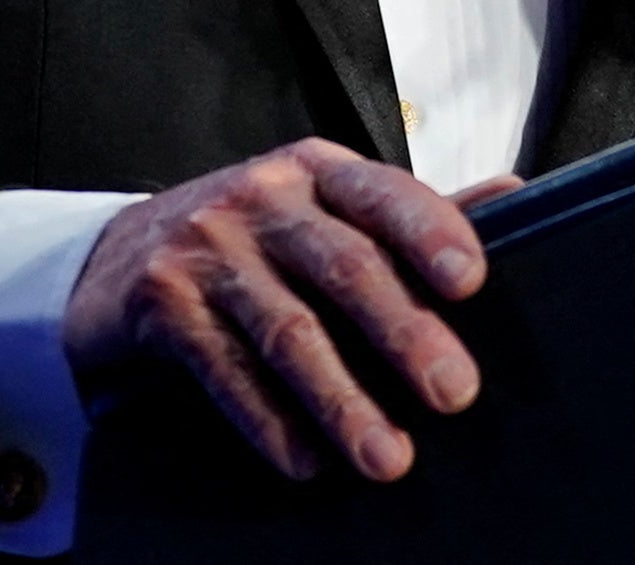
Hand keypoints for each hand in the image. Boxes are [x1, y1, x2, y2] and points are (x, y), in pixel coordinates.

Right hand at [60, 137, 521, 481]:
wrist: (117, 259)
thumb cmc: (252, 239)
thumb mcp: (324, 208)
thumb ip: (412, 212)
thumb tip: (517, 195)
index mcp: (316, 172)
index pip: (383, 194)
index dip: (429, 232)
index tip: (472, 282)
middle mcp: (262, 198)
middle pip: (343, 266)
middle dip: (402, 332)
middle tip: (455, 393)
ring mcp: (207, 248)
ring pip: (287, 329)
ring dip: (342, 400)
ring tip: (389, 457)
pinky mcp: (161, 303)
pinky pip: (224, 369)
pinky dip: (268, 420)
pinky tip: (306, 462)